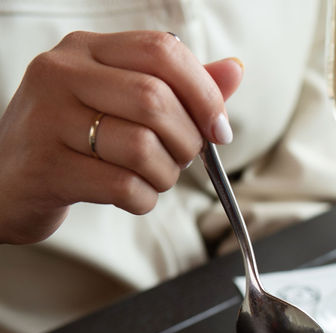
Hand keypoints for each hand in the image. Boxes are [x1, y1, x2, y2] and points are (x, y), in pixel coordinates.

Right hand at [0, 30, 244, 244]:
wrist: (5, 181)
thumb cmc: (74, 140)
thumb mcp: (121, 103)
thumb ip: (179, 87)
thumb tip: (233, 70)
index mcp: (86, 49)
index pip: (162, 51)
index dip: (204, 93)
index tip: (219, 130)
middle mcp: (60, 73)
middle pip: (156, 100)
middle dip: (187, 141)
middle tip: (181, 159)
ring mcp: (47, 118)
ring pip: (143, 147)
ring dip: (166, 175)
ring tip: (152, 178)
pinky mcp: (46, 167)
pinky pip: (123, 186)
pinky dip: (143, 199)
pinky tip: (131, 195)